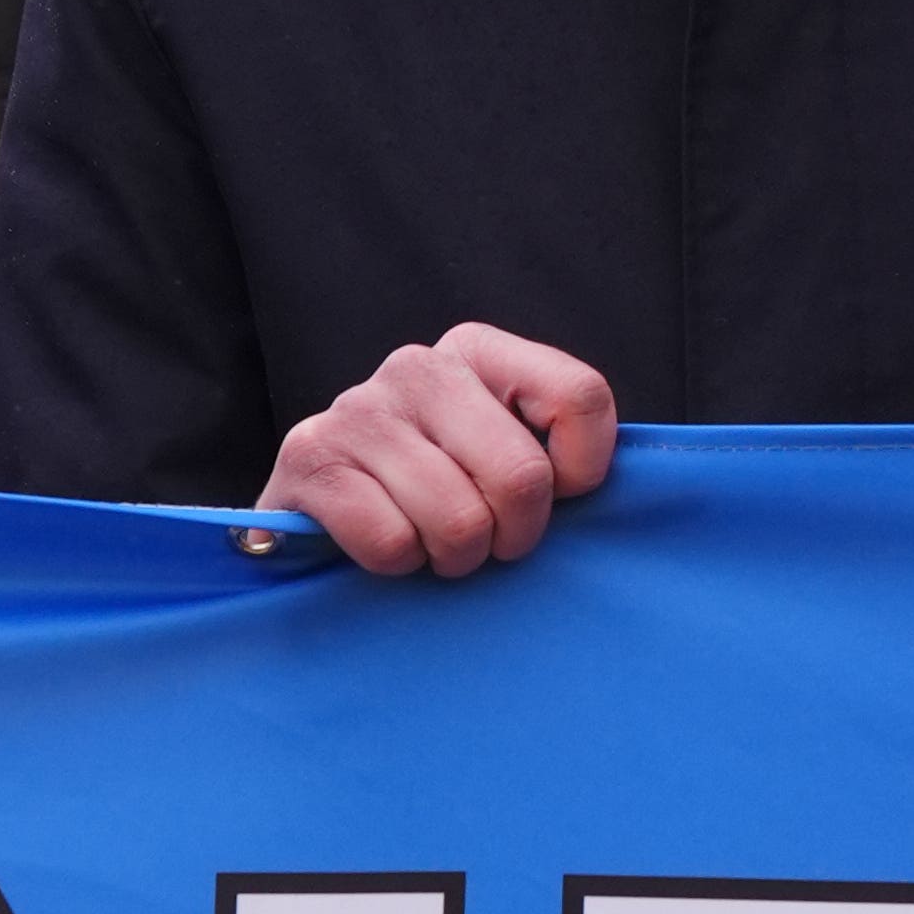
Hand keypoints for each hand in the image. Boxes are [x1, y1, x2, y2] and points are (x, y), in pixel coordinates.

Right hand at [259, 324, 618, 577]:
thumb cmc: (434, 485)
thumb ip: (549, 447)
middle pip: (523, 475)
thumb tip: (603, 486)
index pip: (580, 397)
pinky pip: (393, 543)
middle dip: (515, 534)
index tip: (558, 496)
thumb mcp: (497, 447)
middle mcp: (418, 366)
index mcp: (478, 349)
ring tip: (433, 544)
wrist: (316, 510)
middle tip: (490, 542)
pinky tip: (384, 539)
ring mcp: (359, 409)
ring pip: (458, 520)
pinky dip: (397, 564)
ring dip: (455, 557)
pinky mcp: (310, 460)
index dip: (583, 470)